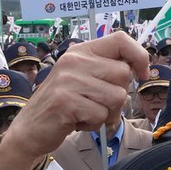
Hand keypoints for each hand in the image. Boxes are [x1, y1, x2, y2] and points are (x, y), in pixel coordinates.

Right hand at [0, 34, 149, 169]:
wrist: (29, 129)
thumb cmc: (62, 106)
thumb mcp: (81, 79)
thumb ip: (105, 70)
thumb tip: (139, 69)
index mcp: (80, 51)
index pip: (121, 39)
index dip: (139, 56)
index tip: (141, 74)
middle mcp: (74, 61)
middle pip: (123, 75)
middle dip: (118, 97)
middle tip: (97, 105)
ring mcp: (68, 81)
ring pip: (116, 98)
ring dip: (106, 114)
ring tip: (84, 113)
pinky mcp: (65, 102)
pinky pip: (100, 116)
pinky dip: (93, 125)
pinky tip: (75, 122)